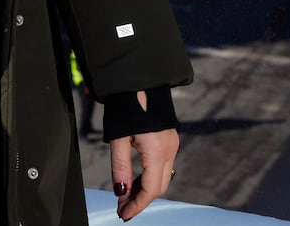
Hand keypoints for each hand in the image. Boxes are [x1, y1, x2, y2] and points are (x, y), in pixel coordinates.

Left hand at [110, 95, 177, 220]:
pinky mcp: (170, 138)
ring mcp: (172, 143)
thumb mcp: (118, 139)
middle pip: (159, 186)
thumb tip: (121, 194)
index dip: (137, 205)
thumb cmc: (126, 105)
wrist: (138, 78)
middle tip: (122, 208)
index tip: (123, 215)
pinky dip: (151, 176)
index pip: (151, 189)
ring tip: (126, 196)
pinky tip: (136, 179)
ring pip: (162, 176)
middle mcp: (170, 149)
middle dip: (141, 200)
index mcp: (157, 150)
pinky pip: (163, 164)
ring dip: (146, 189)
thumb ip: (120, 168)